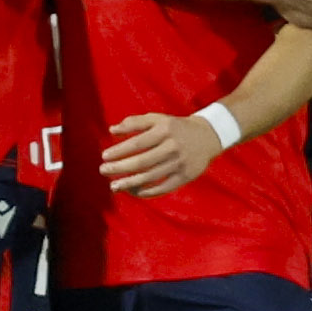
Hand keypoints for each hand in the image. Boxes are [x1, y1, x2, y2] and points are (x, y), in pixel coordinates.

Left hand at [102, 111, 221, 195]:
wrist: (208, 136)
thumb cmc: (176, 127)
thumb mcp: (158, 119)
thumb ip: (135, 122)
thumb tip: (112, 130)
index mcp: (165, 130)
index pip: (137, 143)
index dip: (119, 151)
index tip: (104, 156)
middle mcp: (173, 147)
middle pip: (142, 162)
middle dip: (120, 168)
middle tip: (103, 171)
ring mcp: (180, 163)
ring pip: (151, 177)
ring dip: (130, 183)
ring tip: (113, 186)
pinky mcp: (186, 176)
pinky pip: (163, 187)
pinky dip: (147, 192)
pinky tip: (134, 191)